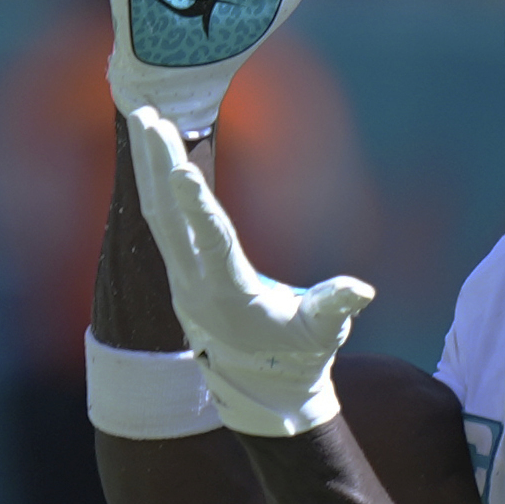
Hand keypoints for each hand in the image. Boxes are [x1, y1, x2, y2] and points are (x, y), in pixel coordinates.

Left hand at [126, 108, 374, 436]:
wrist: (262, 387)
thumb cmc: (299, 355)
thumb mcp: (323, 335)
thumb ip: (336, 309)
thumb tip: (360, 291)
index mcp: (231, 295)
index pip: (211, 243)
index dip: (197, 207)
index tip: (180, 169)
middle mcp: (195, 283)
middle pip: (170, 218)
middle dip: (158, 165)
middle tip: (149, 116)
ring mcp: (182, 275)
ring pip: (157, 214)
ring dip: (150, 165)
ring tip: (144, 117)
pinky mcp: (180, 268)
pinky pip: (162, 220)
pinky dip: (156, 181)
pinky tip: (156, 150)